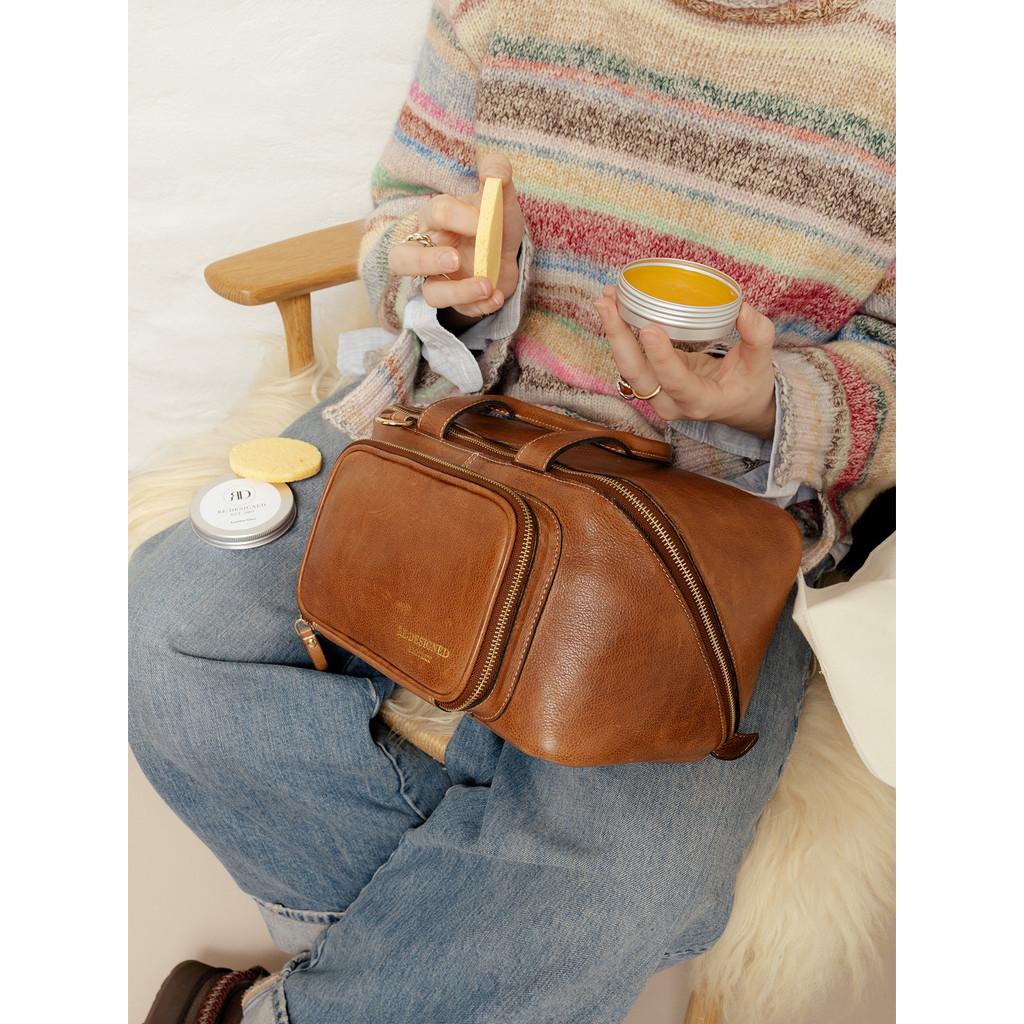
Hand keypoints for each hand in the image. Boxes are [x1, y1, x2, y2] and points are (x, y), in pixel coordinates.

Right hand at [387, 153, 523, 321]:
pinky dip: (480, 306)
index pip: (435, 214)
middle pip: (402, 259)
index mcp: (435, 218)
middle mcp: (428, 250)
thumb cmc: (492, 222)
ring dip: (458, 292)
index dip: (457, 217)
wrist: (506, 253)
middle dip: (425, 261)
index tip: (483, 222)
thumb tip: (495, 170)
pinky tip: (497, 296)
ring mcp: (439, 279)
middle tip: (454, 259)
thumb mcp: (500, 198)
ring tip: (487, 285)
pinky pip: (460, 310)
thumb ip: (498, 176)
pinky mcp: (456, 301)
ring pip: (430, 293)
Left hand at [594, 285, 777, 438]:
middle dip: (619, 337)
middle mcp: (671, 402)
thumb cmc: (749, 385)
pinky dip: (620, 331)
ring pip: (627, 366)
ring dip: (614, 331)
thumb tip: (742, 308)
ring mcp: (656, 395)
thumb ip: (758, 336)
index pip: (675, 382)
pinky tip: (615, 304)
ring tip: (606, 297)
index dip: (661, 357)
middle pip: (637, 374)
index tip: (649, 328)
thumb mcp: (761, 364)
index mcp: (701, 401)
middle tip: (608, 303)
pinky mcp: (650, 381)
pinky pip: (629, 358)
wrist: (737, 405)